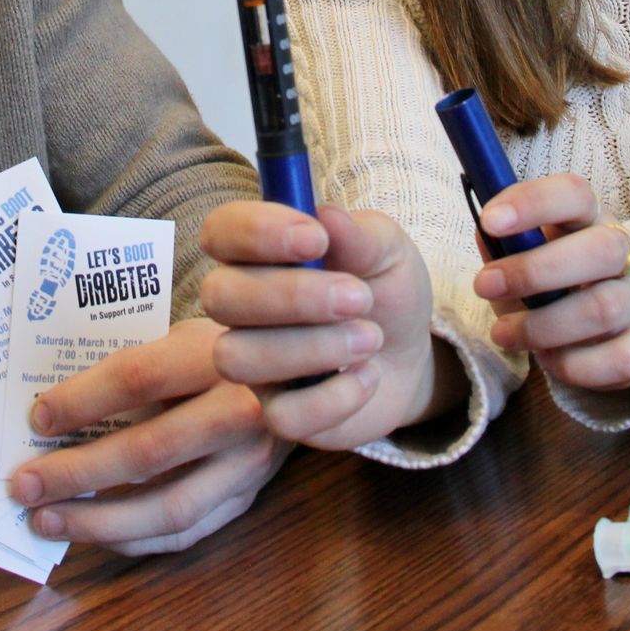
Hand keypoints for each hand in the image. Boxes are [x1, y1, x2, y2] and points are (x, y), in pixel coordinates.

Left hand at [6, 317, 286, 553]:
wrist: (306, 373)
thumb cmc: (225, 349)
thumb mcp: (185, 333)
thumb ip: (134, 365)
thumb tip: (54, 410)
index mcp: (216, 356)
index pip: (139, 379)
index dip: (82, 400)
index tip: (37, 418)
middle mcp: (240, 412)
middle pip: (149, 451)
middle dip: (76, 473)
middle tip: (22, 483)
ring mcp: (248, 463)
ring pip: (168, 507)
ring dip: (97, 521)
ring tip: (44, 519)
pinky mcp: (247, 497)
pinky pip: (185, 532)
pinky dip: (132, 540)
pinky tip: (92, 534)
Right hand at [199, 200, 458, 450]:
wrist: (410, 354)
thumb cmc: (385, 289)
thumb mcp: (387, 251)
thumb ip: (359, 234)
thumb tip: (327, 215)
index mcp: (258, 254)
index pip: (220, 231)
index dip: (255, 232)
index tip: (316, 238)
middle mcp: (242, 308)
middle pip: (219, 297)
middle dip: (291, 296)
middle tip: (360, 297)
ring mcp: (254, 364)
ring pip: (237, 359)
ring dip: (312, 347)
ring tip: (372, 337)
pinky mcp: (279, 413)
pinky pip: (283, 415)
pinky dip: (337, 396)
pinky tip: (368, 376)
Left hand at [473, 174, 629, 390]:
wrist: (603, 322)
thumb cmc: (552, 281)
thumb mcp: (526, 254)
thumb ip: (504, 244)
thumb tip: (485, 233)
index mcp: (593, 217)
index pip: (575, 194)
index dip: (533, 203)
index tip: (490, 221)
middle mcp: (628, 251)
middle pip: (601, 249)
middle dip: (535, 270)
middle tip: (484, 285)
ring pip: (604, 308)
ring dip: (543, 325)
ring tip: (504, 333)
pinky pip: (619, 360)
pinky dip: (573, 364)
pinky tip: (546, 359)